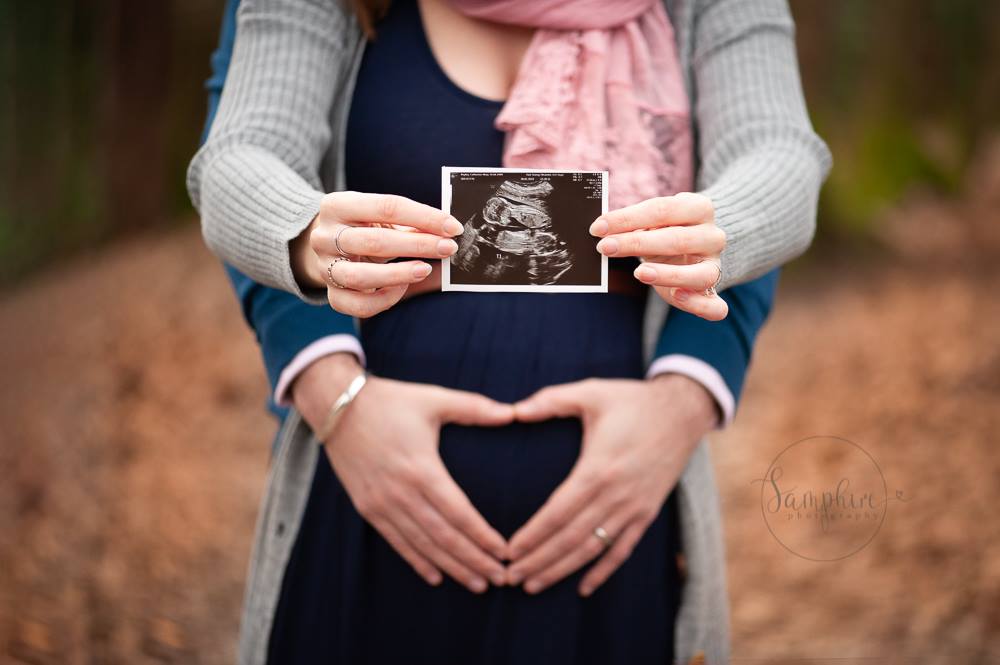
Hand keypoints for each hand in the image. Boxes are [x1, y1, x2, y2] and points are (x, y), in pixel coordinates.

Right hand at [291, 191, 464, 317]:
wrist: (326, 246)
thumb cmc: (362, 227)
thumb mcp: (379, 216)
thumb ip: (409, 222)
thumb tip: (448, 230)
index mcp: (337, 205)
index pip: (386, 207)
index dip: (424, 217)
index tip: (452, 227)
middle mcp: (325, 236)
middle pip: (375, 242)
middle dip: (418, 245)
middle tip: (448, 248)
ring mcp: (325, 267)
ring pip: (361, 277)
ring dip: (399, 274)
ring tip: (425, 270)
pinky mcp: (330, 293)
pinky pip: (357, 304)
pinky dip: (384, 299)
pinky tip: (401, 287)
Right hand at [291, 354, 513, 592]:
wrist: (336, 406)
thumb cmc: (391, 401)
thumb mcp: (434, 399)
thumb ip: (475, 408)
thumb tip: (515, 413)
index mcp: (422, 468)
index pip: (459, 513)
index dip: (483, 536)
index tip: (505, 553)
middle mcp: (402, 492)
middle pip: (444, 536)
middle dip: (474, 560)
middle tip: (500, 578)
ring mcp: (382, 503)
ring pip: (422, 545)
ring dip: (451, 567)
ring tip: (477, 583)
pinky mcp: (367, 507)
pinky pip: (396, 541)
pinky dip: (417, 561)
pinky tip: (435, 576)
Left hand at [505, 374, 717, 595]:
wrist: (683, 411)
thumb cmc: (631, 401)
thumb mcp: (590, 392)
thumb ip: (550, 400)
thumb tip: (513, 410)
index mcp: (598, 468)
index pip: (557, 512)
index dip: (532, 535)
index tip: (508, 551)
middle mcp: (616, 495)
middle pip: (570, 538)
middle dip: (538, 560)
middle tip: (510, 578)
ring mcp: (634, 507)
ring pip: (593, 549)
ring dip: (561, 570)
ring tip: (533, 585)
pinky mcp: (647, 512)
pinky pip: (623, 549)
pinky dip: (603, 571)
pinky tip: (583, 587)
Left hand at [589, 192, 728, 320]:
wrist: (696, 247)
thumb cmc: (667, 231)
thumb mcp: (652, 222)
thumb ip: (632, 224)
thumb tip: (599, 229)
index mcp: (699, 208)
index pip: (662, 210)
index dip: (628, 218)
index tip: (598, 227)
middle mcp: (712, 237)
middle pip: (677, 240)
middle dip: (637, 243)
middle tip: (605, 247)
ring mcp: (715, 266)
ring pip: (700, 274)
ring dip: (668, 275)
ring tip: (639, 273)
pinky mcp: (712, 293)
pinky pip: (716, 307)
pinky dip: (700, 306)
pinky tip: (678, 298)